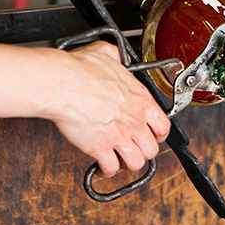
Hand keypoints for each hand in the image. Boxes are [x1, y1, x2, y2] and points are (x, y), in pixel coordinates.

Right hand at [49, 41, 170, 177]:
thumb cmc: (79, 70)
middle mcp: (134, 119)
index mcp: (140, 99)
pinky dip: (107, 171)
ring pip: (136, 162)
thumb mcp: (106, 54)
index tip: (152, 136)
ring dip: (128, 163)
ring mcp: (119, 135)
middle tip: (135, 149)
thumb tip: (116, 55)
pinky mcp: (100, 147)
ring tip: (121, 160)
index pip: (163, 125)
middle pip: (152, 148)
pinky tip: (102, 167)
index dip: (159, 134)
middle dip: (144, 151)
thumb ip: (117, 57)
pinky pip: (111, 168)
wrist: (61, 83)